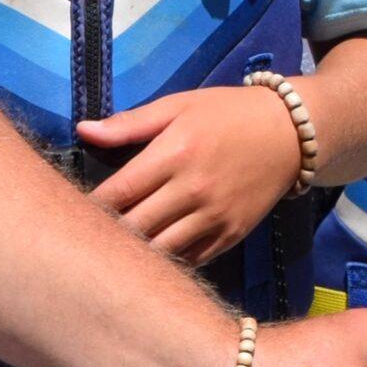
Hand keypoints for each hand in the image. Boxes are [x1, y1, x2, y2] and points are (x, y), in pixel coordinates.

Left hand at [79, 84, 300, 264]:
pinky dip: (166, 260)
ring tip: (113, 250)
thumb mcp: (178, 106)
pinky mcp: (230, 236)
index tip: (74, 211)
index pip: (119, 192)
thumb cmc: (227, 114)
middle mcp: (193, 191)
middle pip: (134, 227)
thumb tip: (82, 130)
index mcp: (175, 154)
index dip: (90, 207)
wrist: (291, 134)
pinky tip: (149, 256)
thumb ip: (129, 123)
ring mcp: (214, 218)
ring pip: (159, 251)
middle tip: (87, 236)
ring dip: (134, 252)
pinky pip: (188, 260)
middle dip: (107, 234)